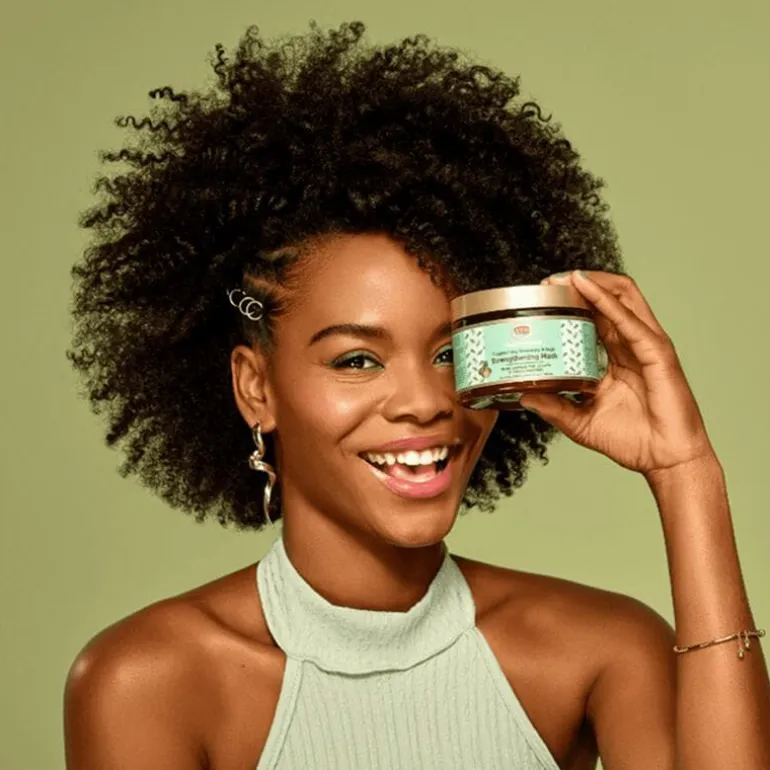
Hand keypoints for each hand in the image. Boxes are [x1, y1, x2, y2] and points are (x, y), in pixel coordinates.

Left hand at [518, 270, 714, 477]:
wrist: (666, 461)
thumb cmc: (633, 441)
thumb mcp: (581, 422)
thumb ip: (555, 408)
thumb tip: (524, 397)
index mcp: (617, 357)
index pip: (595, 318)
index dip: (572, 304)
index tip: (543, 299)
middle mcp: (632, 345)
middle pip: (607, 300)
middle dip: (578, 285)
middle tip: (548, 283)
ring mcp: (647, 345)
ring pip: (622, 297)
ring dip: (592, 283)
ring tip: (565, 278)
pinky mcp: (657, 353)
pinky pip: (630, 320)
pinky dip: (606, 301)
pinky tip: (586, 290)